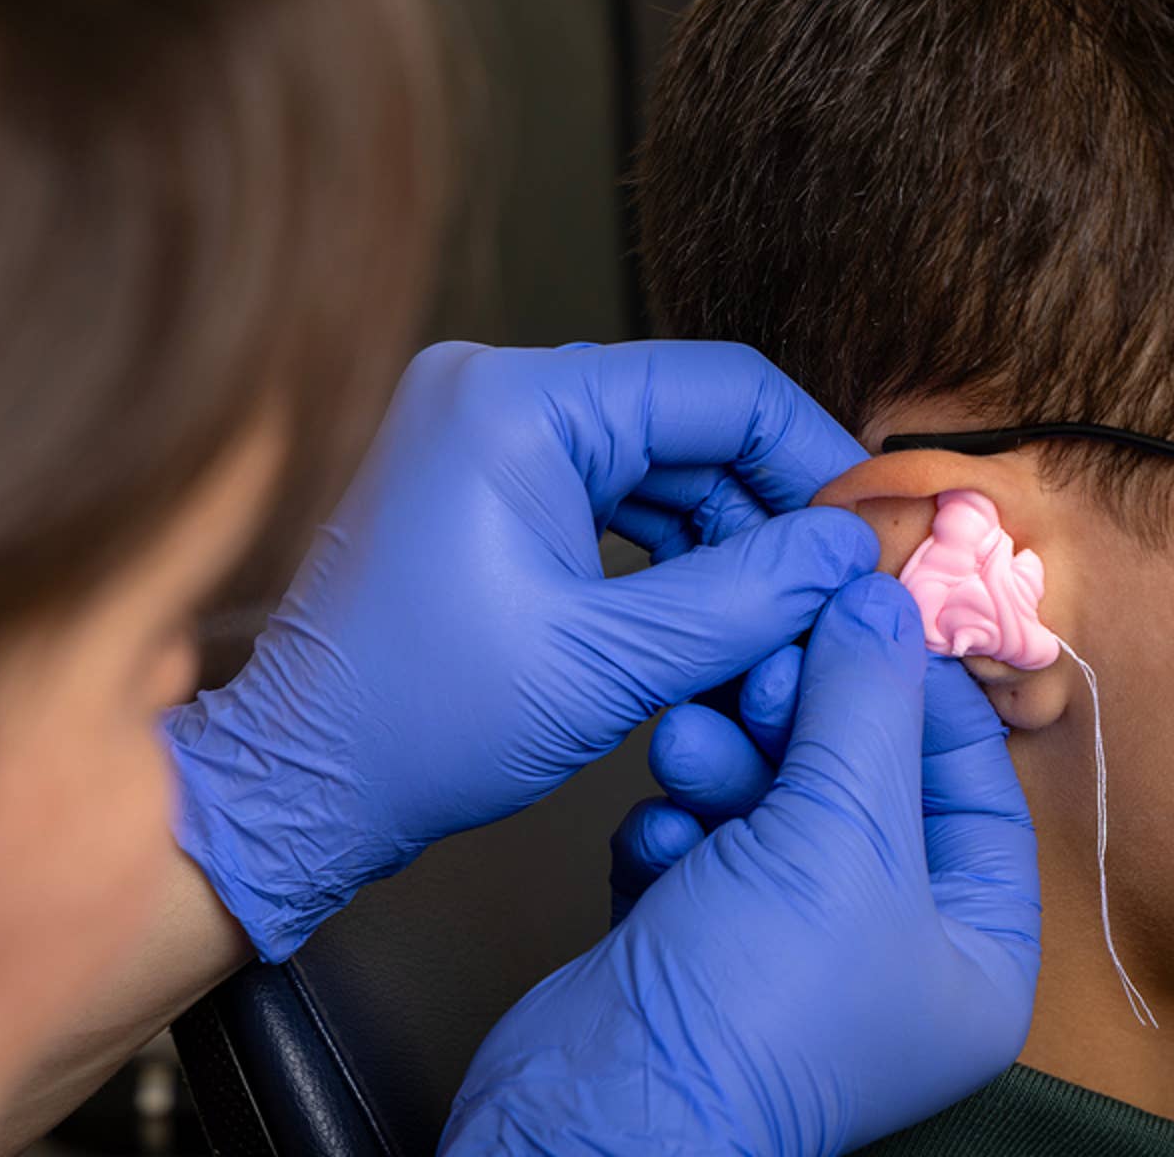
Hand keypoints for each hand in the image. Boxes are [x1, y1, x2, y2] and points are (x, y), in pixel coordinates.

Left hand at [165, 340, 873, 959]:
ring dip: (731, 537)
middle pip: (695, 421)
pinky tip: (720, 612)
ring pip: (663, 463)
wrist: (300, 784)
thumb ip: (749, 596)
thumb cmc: (419, 726)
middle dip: (775, 508)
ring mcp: (487, 434)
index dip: (816, 459)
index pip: (721, 388)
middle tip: (840, 587)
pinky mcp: (490, 484)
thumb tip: (853, 553)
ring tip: (784, 615)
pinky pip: (617, 495)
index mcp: (515, 403)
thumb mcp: (610, 664)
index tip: (873, 532)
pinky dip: (675, 552)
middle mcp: (497, 390)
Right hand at [440, 576, 1041, 1154]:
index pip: (973, 787)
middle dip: (802, 725)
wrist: (600, 1112)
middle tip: (762, 677)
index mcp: (971, 952)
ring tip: (688, 749)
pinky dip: (678, 827)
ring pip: (771, 808)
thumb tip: (882, 600)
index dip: (920, 696)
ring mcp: (788, 953)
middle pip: (863, 787)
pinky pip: (701, 847)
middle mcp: (889, 956)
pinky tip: (660, 837)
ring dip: (726, 765)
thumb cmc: (757, 1007)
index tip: (864, 621)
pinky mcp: (697, 949)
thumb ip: (866, 701)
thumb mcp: (841, 830)